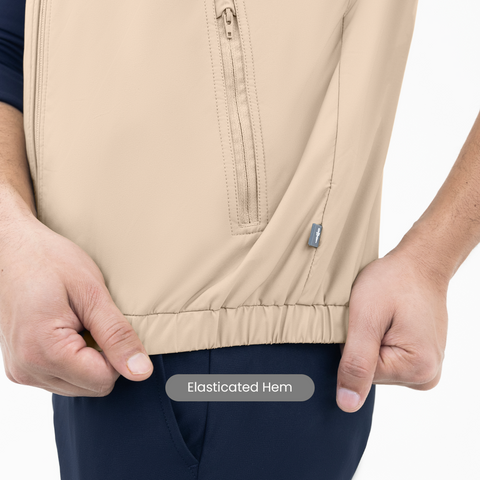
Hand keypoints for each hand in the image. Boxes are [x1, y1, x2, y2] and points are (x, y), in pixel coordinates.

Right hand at [0, 211, 152, 396]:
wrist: (12, 249)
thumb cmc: (49, 261)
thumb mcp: (93, 294)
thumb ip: (117, 336)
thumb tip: (141, 371)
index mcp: (44, 352)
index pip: (103, 380)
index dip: (117, 354)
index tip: (108, 324)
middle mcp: (28, 369)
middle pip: (91, 387)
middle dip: (103, 356)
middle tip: (90, 319)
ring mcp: (22, 370)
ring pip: (78, 384)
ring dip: (88, 357)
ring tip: (76, 321)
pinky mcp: (22, 366)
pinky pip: (62, 375)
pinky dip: (73, 356)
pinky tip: (67, 328)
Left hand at [336, 247, 447, 412]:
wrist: (418, 263)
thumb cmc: (393, 282)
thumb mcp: (365, 319)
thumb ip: (355, 363)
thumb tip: (347, 405)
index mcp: (418, 369)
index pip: (360, 373)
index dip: (353, 344)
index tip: (366, 321)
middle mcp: (427, 375)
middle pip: (370, 373)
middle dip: (363, 343)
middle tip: (374, 316)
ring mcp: (425, 366)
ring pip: (375, 365)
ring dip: (370, 341)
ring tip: (382, 317)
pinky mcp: (418, 357)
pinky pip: (385, 356)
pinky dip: (379, 339)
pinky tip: (388, 322)